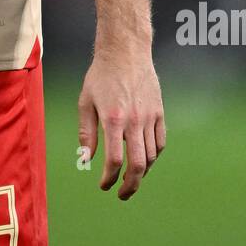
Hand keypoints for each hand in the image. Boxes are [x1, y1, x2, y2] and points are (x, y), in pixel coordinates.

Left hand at [78, 45, 164, 199]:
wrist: (125, 51)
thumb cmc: (101, 76)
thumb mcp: (85, 102)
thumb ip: (86, 133)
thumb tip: (86, 160)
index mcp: (113, 119)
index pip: (115, 160)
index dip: (109, 178)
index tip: (104, 185)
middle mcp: (134, 120)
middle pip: (138, 164)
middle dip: (131, 185)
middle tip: (122, 194)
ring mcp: (149, 117)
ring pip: (151, 156)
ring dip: (142, 172)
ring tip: (131, 177)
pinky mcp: (159, 112)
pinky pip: (160, 142)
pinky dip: (154, 155)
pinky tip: (144, 159)